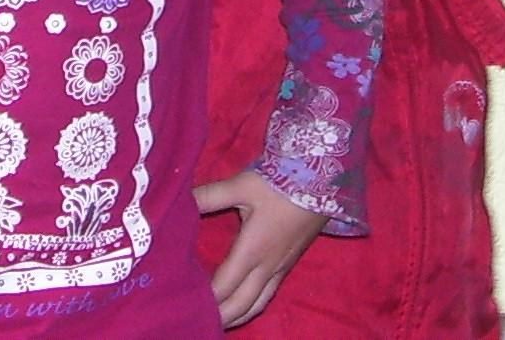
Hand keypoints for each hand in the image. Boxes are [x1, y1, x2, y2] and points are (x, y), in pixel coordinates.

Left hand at [193, 167, 326, 326]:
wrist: (322, 183)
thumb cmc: (280, 185)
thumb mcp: (241, 186)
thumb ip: (209, 195)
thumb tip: (181, 200)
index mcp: (251, 251)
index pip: (224, 285)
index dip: (207, 298)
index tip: (189, 304)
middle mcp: (267, 266)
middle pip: (242, 303)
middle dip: (223, 316)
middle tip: (201, 322)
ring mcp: (281, 268)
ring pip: (259, 303)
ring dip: (240, 315)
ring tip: (222, 321)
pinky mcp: (289, 264)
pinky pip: (270, 294)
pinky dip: (254, 305)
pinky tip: (247, 302)